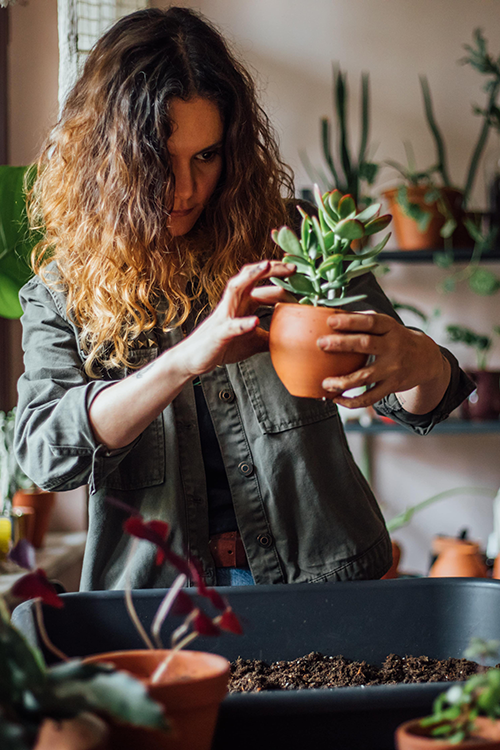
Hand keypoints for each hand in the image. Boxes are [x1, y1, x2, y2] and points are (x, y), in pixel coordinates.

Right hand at [176, 260, 295, 376]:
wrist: (194, 359)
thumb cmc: (222, 346)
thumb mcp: (253, 341)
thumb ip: (272, 335)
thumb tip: (294, 337)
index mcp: (242, 304)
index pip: (263, 285)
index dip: (281, 280)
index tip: (302, 277)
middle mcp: (233, 304)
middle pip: (250, 276)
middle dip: (271, 268)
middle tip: (293, 265)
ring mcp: (224, 316)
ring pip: (236, 288)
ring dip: (251, 276)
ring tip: (268, 267)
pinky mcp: (218, 333)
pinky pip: (231, 326)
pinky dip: (243, 323)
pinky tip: (255, 321)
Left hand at [317, 311, 449, 410]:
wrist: (426, 359)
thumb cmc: (397, 339)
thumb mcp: (388, 326)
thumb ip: (366, 321)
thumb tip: (334, 314)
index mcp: (390, 328)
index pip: (370, 322)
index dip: (350, 321)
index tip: (331, 321)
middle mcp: (393, 347)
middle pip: (365, 345)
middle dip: (341, 344)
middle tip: (321, 344)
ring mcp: (393, 368)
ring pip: (365, 377)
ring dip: (343, 381)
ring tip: (325, 383)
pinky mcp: (392, 386)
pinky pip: (370, 397)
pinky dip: (352, 401)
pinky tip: (337, 399)